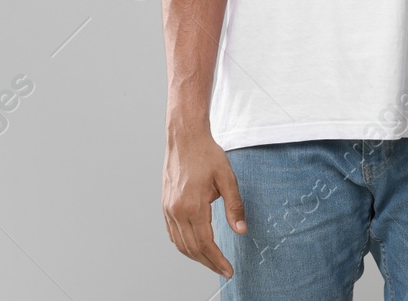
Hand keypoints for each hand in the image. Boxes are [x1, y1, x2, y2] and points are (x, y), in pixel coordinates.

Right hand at [162, 128, 246, 277]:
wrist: (185, 137)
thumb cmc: (207, 154)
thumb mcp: (227, 178)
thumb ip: (234, 206)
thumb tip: (241, 230)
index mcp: (192, 206)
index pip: (205, 243)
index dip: (217, 260)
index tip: (228, 270)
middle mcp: (176, 210)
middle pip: (191, 248)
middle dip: (208, 263)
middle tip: (223, 271)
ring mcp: (168, 208)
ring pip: (180, 244)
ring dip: (196, 257)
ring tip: (211, 262)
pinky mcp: (165, 205)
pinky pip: (172, 233)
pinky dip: (183, 245)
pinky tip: (194, 247)